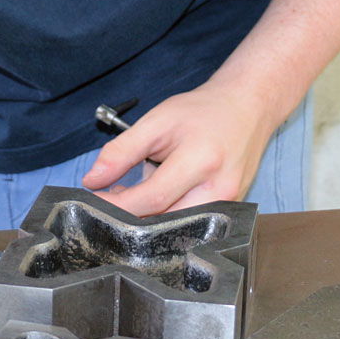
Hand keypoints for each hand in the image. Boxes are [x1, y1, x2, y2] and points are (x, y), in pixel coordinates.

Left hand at [80, 78, 277, 215]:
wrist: (246, 108)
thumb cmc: (203, 112)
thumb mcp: (157, 121)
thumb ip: (121, 151)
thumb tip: (92, 181)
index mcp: (201, 161)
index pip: (151, 199)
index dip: (117, 205)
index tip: (93, 200)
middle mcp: (220, 190)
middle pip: (164, 223)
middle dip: (131, 216)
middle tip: (112, 197)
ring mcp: (229, 205)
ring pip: (176, 230)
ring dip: (148, 218)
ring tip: (134, 194)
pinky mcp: (230, 212)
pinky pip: (190, 225)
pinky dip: (166, 216)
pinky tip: (156, 198)